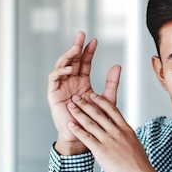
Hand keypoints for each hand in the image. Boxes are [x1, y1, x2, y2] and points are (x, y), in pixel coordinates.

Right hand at [47, 31, 120, 154]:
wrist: (84, 136)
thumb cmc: (95, 120)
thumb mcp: (107, 99)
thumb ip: (112, 83)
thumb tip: (118, 66)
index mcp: (82, 81)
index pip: (84, 62)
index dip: (89, 51)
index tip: (95, 40)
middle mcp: (70, 81)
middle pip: (72, 60)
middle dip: (76, 47)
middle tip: (81, 35)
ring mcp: (61, 86)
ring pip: (62, 66)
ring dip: (68, 57)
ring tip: (76, 49)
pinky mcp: (54, 94)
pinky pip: (54, 79)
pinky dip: (61, 72)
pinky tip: (70, 69)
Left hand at [66, 92, 159, 171]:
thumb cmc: (139, 163)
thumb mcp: (135, 143)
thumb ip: (126, 135)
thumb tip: (121, 132)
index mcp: (126, 129)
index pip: (112, 109)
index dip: (101, 101)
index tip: (93, 95)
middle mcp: (117, 132)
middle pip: (98, 113)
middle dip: (85, 104)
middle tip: (77, 97)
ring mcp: (108, 140)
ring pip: (90, 123)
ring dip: (78, 113)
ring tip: (70, 107)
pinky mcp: (101, 150)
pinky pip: (86, 137)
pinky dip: (77, 129)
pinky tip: (70, 124)